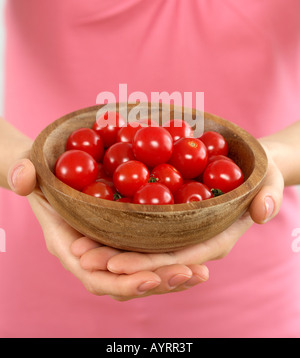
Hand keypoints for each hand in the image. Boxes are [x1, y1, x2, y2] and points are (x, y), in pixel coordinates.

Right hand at [7, 152, 208, 300]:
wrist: (51, 175)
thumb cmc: (40, 174)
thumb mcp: (30, 171)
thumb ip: (24, 175)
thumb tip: (24, 176)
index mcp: (70, 247)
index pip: (96, 277)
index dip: (122, 282)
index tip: (150, 279)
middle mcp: (94, 256)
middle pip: (128, 280)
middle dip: (159, 281)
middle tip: (190, 273)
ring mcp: (113, 249)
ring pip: (144, 272)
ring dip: (172, 274)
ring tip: (202, 270)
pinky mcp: (127, 238)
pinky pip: (151, 254)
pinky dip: (174, 257)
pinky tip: (198, 250)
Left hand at [73, 142, 283, 296]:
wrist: (246, 165)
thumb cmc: (258, 172)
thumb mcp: (267, 178)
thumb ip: (266, 195)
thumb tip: (261, 212)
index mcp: (214, 239)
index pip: (176, 258)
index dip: (146, 263)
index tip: (115, 265)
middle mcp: (192, 241)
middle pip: (151, 258)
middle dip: (117, 261)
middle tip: (81, 255)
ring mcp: (178, 231)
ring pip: (141, 247)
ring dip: (110, 249)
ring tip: (76, 245)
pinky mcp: (167, 218)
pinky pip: (140, 229)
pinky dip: (116, 230)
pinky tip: (90, 222)